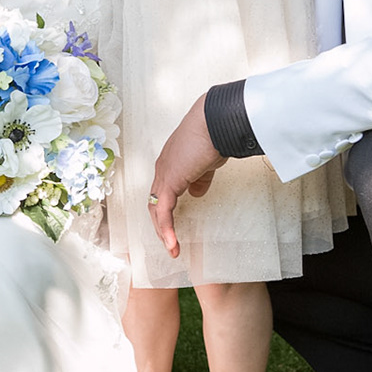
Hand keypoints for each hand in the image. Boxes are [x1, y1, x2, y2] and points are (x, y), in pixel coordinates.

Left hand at [148, 94, 223, 258]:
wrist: (215, 123)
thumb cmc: (215, 135)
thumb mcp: (207, 162)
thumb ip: (200, 179)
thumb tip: (195, 193)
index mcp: (171, 162)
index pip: (163, 191)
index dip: (165, 209)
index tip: (172, 225)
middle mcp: (163, 168)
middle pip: (155, 202)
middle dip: (160, 224)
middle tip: (168, 241)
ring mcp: (164, 174)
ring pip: (157, 209)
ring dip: (162, 231)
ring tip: (172, 248)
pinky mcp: (170, 182)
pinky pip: (164, 211)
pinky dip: (166, 229)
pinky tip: (172, 243)